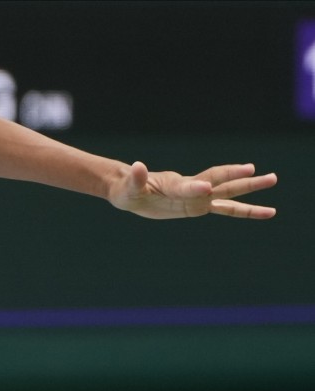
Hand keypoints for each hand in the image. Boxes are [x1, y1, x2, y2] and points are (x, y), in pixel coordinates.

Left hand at [110, 161, 276, 219]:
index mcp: (173, 185)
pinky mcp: (197, 206)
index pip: (188, 186)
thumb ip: (136, 177)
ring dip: (250, 189)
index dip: (195, 189)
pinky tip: (262, 211)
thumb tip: (138, 166)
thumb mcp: (129, 186)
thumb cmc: (128, 188)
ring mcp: (196, 196)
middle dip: (242, 181)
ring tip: (273, 180)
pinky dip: (242, 211)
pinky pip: (223, 209)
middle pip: (220, 183)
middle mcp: (190, 187)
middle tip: (269, 176)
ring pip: (228, 194)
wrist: (131, 189)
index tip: (207, 190)